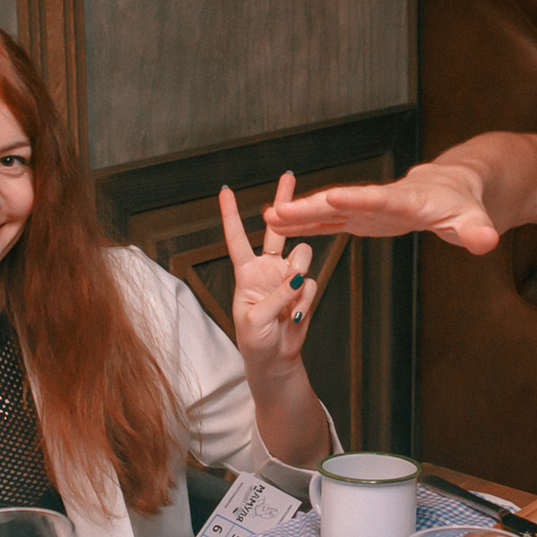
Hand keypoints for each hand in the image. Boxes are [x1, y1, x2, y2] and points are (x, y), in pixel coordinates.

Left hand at [220, 174, 315, 369]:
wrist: (275, 360)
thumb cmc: (254, 341)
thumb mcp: (255, 318)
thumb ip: (276, 294)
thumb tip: (298, 276)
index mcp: (246, 273)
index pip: (237, 238)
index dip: (231, 215)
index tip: (226, 191)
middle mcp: (268, 269)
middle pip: (277, 228)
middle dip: (283, 202)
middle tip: (289, 176)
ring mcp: (287, 277)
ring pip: (302, 256)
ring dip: (298, 275)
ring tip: (288, 303)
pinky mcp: (304, 290)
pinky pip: (311, 284)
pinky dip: (304, 301)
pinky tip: (294, 316)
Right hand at [266, 158, 501, 253]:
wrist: (454, 188)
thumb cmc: (465, 204)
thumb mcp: (475, 220)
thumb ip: (478, 231)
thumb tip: (487, 241)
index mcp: (407, 201)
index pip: (380, 199)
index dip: (357, 200)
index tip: (331, 199)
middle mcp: (380, 201)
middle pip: (341, 204)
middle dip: (310, 208)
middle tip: (277, 213)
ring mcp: (368, 209)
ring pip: (328, 211)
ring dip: (299, 215)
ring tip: (267, 219)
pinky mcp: (362, 218)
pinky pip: (330, 221)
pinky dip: (307, 223)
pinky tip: (283, 225)